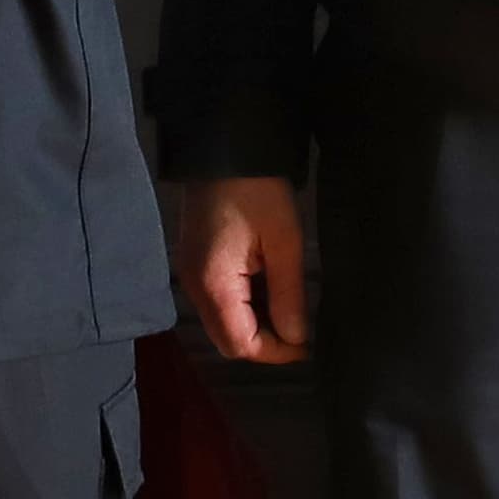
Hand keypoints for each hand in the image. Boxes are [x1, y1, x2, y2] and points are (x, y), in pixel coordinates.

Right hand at [178, 177, 309, 362]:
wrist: (224, 146)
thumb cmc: (257, 189)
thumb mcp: (284, 241)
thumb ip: (288, 295)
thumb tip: (296, 338)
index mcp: (213, 284)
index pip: (240, 344)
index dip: (275, 353)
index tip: (307, 344)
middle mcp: (194, 286)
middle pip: (227, 340)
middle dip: (265, 343)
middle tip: (300, 330)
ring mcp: (191, 274)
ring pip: (222, 323)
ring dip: (255, 325)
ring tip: (290, 311)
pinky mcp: (196, 262)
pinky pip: (219, 302)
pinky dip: (244, 307)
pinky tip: (269, 292)